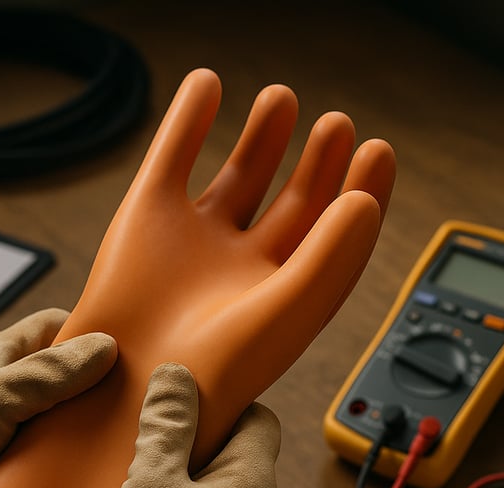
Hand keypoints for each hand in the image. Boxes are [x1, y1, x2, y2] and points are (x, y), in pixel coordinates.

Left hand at [0, 308, 116, 487]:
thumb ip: (47, 373)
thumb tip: (105, 347)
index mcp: (9, 356)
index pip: (61, 326)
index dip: (94, 331)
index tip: (132, 348)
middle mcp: (20, 387)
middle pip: (76, 374)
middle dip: (105, 386)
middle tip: (142, 401)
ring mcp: (24, 425)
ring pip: (74, 418)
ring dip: (96, 430)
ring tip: (133, 440)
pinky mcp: (27, 463)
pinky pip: (64, 455)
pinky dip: (81, 463)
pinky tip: (107, 474)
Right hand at [55, 67, 395, 471]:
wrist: (125, 388)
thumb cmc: (210, 370)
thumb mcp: (286, 312)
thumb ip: (332, 256)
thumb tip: (364, 198)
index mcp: (283, 295)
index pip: (335, 234)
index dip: (361, 191)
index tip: (378, 150)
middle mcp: (241, 267)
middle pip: (293, 203)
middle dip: (318, 161)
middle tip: (337, 125)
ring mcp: (193, 240)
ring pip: (238, 177)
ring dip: (262, 137)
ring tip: (281, 99)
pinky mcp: (145, 219)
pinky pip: (172, 158)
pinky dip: (188, 120)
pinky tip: (206, 83)